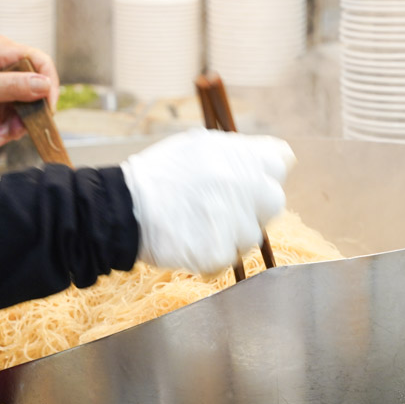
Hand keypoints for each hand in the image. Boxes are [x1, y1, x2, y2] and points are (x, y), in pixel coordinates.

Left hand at [0, 35, 59, 149]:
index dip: (49, 84)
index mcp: (2, 52)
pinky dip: (9, 133)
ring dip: (17, 128)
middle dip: (29, 114)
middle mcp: (9, 67)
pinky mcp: (7, 107)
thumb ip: (12, 85)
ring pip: (32, 110)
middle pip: (40, 89)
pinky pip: (21, 122)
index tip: (47, 108)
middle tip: (14, 130)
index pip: (40, 61)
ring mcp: (9, 88)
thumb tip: (44, 84)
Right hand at [120, 129, 294, 274]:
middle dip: (253, 206)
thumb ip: (240, 152)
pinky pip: (228, 257)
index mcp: (240, 156)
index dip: (262, 173)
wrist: (123, 209)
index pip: (278, 163)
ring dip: (232, 233)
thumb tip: (281, 157)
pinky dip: (212, 253)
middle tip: (221, 207)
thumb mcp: (199, 146)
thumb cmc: (159, 176)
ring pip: (252, 235)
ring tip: (198, 224)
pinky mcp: (220, 253)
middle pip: (273, 201)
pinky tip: (190, 240)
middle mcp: (244, 187)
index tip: (246, 181)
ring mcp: (234, 223)